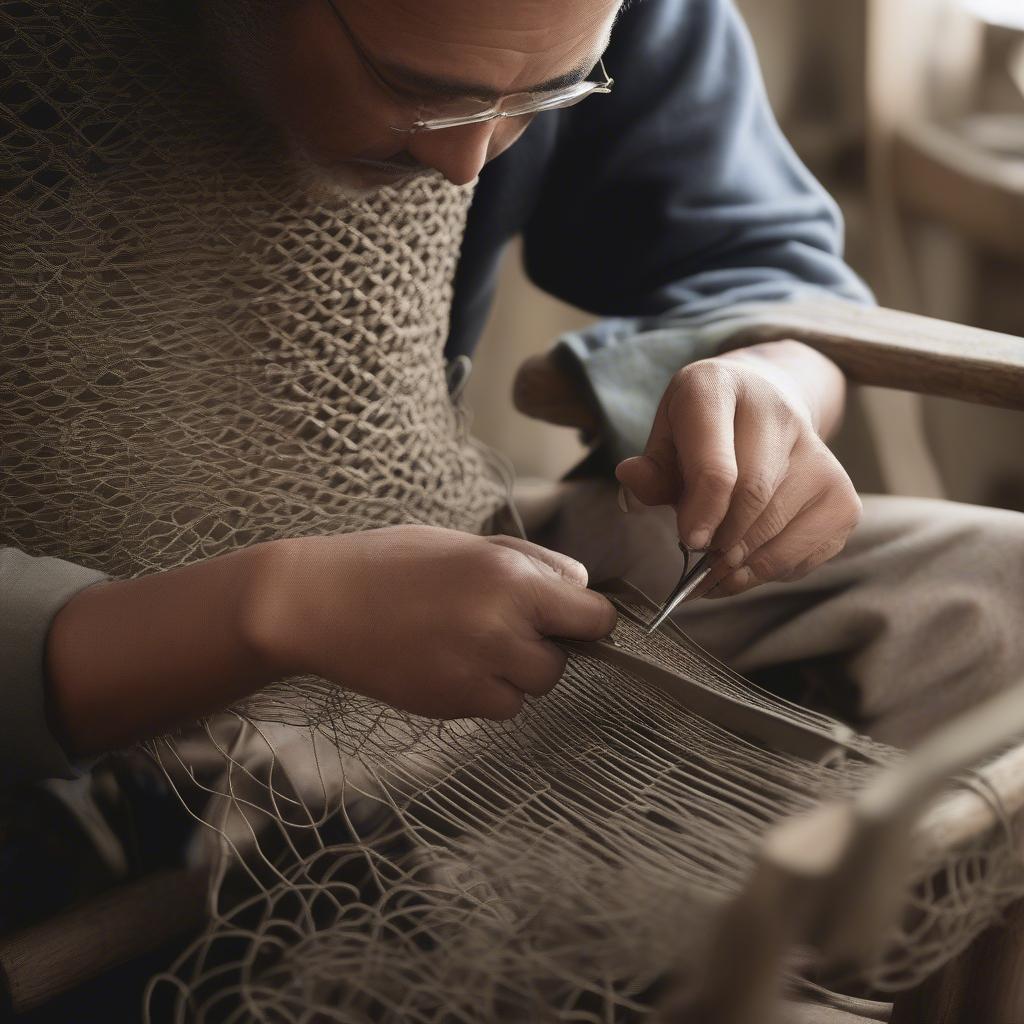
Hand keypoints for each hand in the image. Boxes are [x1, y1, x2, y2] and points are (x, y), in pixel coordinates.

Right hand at [252, 525, 616, 719]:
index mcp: (510, 578)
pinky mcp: (452, 704)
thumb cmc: (389, 563)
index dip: (587, 618)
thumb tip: (580, 586)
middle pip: (565, 660)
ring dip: (516, 672)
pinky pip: (498, 707)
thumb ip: (530, 564)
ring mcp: (476, 672)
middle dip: (545, 646)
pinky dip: (486, 692)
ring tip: (467, 641)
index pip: (594, 616)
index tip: (572, 617)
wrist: (319, 604)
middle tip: (502, 623)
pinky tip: (449, 663)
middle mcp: (501, 628)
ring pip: (533, 688)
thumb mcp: (466, 544)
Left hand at [615, 342, 860, 598]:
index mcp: (718, 387)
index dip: (702, 512)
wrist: (761, 409)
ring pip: (779, 528)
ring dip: (742, 565)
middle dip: (721, 541)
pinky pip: (808, 549)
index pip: (718, 464)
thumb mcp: (666, 438)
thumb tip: (631, 480)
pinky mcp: (842, 493)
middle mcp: (778, 411)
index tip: (690, 542)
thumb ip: (651, 469)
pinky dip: (773, 570)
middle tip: (698, 564)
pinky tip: (747, 564)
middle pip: (753, 498)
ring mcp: (819, 451)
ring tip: (714, 574)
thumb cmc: (701, 432)